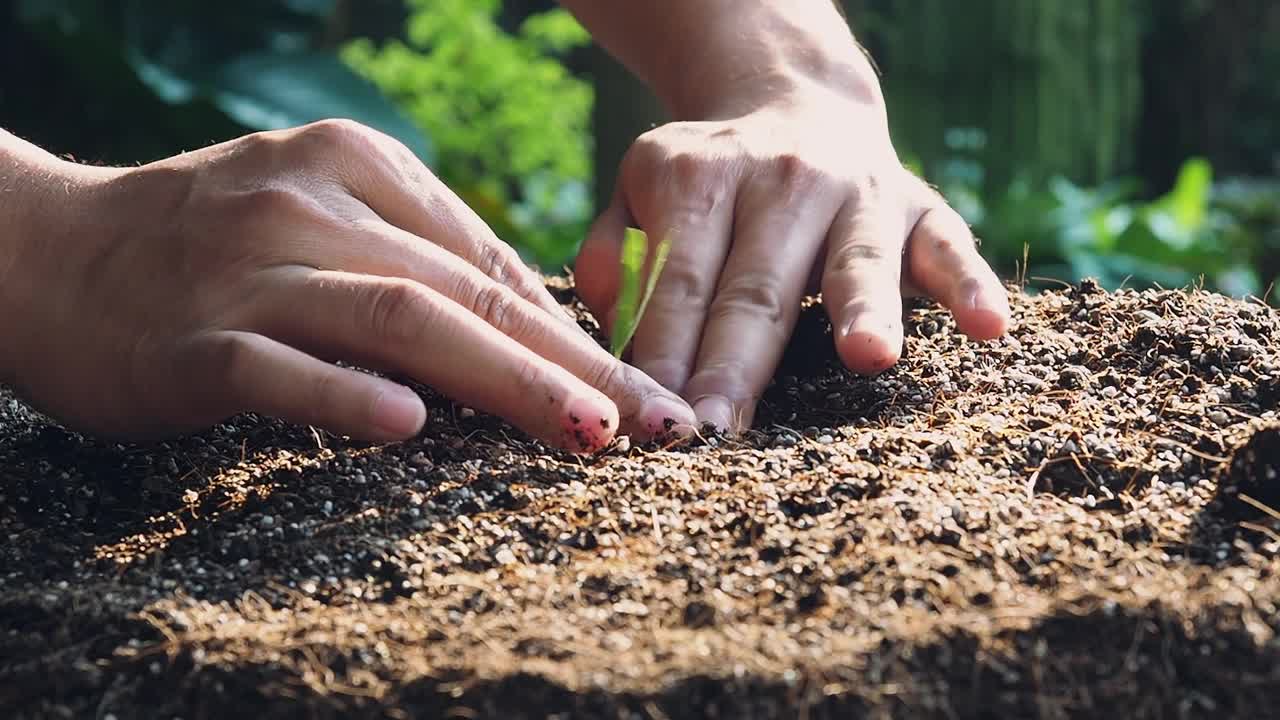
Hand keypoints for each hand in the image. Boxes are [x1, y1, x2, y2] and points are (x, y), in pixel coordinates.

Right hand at [2, 120, 693, 448]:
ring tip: (583, 431)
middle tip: (656, 424)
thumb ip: (422, 258)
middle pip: (468, 291)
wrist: (50, 252)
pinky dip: (344, 394)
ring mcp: (253, 269)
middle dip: (575, 364)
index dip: (584, 334)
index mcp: (361, 169)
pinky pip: (278, 366)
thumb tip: (536, 322)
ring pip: (398, 320)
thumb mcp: (327, 219)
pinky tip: (405, 425)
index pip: (495, 263)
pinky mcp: (193, 338)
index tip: (650, 394)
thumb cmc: (212, 247)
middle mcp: (315, 206)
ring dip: (501, 378)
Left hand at [575, 83, 1009, 431]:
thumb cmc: (706, 185)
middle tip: (718, 433)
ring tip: (869, 355)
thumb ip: (609, 255)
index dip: (663, 354)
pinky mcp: (922, 209)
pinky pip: (950, 248)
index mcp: (698, 176)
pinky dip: (970, 285)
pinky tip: (989, 327)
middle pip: (754, 286)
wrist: (796, 104)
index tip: (652, 425)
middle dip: (735, 365)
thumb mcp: (639, 195)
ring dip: (863, 307)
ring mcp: (858, 191)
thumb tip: (608, 327)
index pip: (677, 281)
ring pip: (856, 260)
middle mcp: (779, 177)